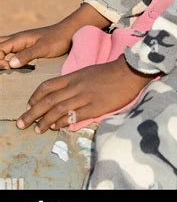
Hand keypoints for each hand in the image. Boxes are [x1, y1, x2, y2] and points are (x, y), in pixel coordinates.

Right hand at [0, 24, 72, 68]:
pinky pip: (10, 50)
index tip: (8, 67)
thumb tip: (10, 64)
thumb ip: (27, 55)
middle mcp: (17, 39)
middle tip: (4, 67)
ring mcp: (20, 42)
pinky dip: (6, 56)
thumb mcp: (43, 48)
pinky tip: (12, 66)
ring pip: (2, 46)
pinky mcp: (26, 46)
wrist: (69, 32)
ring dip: (0, 56)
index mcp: (18, 39)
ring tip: (6, 68)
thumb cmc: (57, 39)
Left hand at [16, 55, 155, 132]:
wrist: (128, 72)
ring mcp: (84, 97)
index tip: (29, 105)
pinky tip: (57, 127)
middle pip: (48, 100)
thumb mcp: (87, 72)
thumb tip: (62, 94)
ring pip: (58, 109)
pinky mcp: (95, 107)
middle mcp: (75, 86)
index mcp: (73, 76)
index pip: (47, 86)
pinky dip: (63, 122)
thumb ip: (74, 82)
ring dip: (45, 121)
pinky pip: (74, 116)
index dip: (35, 97)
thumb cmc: (109, 72)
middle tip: (22, 123)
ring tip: (37, 129)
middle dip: (32, 113)